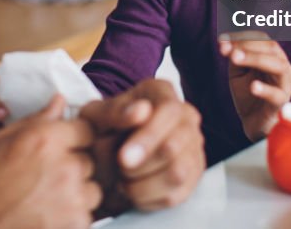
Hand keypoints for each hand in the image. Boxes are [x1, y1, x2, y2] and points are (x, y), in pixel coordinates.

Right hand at [0, 95, 100, 228]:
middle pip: (90, 159)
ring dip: (78, 193)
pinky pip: (87, 215)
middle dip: (75, 166)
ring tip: (49, 199)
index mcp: (44, 139)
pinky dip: (73, 217)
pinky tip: (48, 216)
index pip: (87, 129)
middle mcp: (64, 165)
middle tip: (49, 177)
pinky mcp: (75, 225)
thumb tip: (59, 100)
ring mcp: (72, 198)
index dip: (75, 138)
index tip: (64, 147)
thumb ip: (35, 121)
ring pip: (93, 189)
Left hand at [80, 79, 204, 212]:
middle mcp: (186, 116)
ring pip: (178, 174)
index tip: (123, 157)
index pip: (168, 112)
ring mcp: (193, 146)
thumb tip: (141, 111)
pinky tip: (133, 190)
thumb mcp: (97, 114)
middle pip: (174, 147)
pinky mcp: (193, 175)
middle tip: (119, 172)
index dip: (147, 137)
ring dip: (144, 184)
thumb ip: (115, 111)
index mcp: (163, 92)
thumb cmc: (103, 125)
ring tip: (123, 180)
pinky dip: (150, 199)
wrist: (108, 144)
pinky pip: (177, 195)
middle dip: (142, 166)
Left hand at [219, 32, 290, 140]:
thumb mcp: (238, 72)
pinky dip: (265, 89)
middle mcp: (283, 67)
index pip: (262, 39)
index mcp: (273, 57)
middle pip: (271, 48)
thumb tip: (224, 43)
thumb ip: (234, 57)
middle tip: (228, 50)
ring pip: (278, 66)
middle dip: (248, 45)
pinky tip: (253, 86)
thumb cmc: (248, 93)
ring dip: (256, 59)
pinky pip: (277, 95)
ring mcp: (285, 85)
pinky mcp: (281, 104)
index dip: (242, 37)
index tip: (222, 40)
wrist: (252, 121)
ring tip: (236, 59)